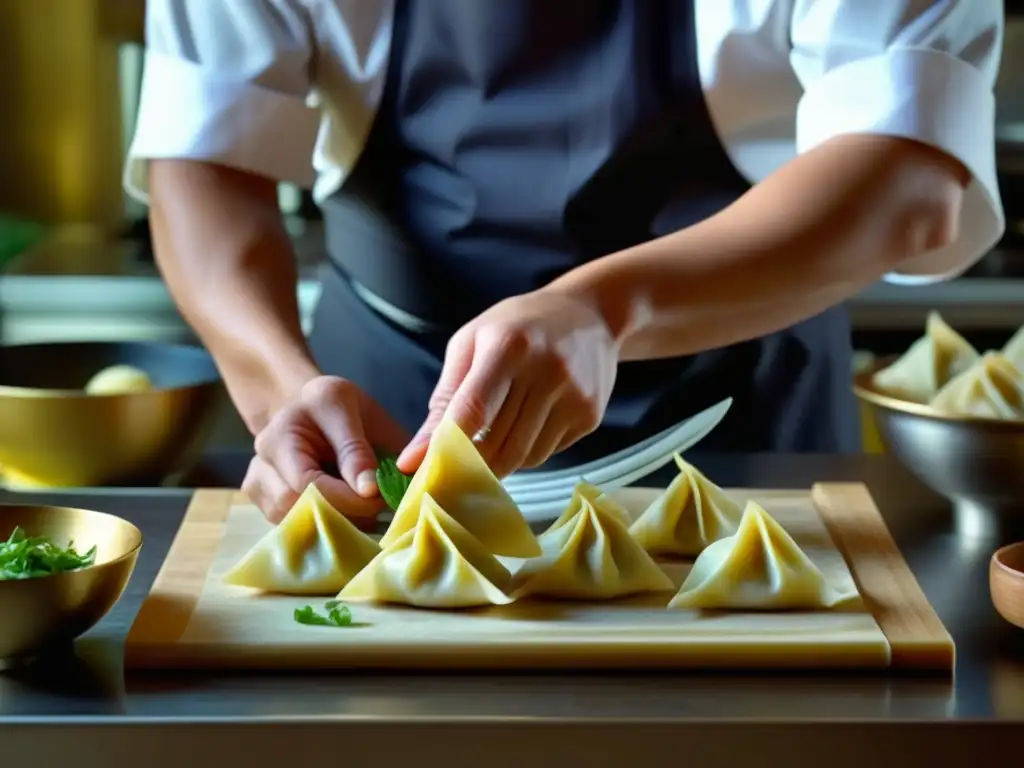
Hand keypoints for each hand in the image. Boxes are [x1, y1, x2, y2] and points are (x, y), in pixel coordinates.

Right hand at [243, 376, 409, 523]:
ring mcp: (258, 484)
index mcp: (281, 433)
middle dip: (341, 513)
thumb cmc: (335, 406)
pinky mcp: (263, 503)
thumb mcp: (351, 410)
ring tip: (358, 504)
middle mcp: (262, 461)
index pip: (307, 483)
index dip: (346, 499)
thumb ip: (357, 449)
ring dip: (332, 522)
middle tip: (374, 505)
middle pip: (295, 508)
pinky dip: (321, 524)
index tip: (379, 498)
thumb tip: (367, 491)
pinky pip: (292, 527)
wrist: (312, 408)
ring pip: (292, 523)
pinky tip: (342, 509)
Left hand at [397, 288, 618, 477]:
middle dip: (469, 463)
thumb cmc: (518, 327)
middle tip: (452, 470)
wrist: (590, 316)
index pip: (473, 411)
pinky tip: (524, 428)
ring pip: (522, 457)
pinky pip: (546, 454)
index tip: (425, 470)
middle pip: (497, 443)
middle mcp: (547, 371)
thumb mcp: (473, 343)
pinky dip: (525, 453)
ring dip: (498, 460)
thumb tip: (415, 455)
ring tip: (490, 441)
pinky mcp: (590, 416)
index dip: (446, 446)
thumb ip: (446, 397)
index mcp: (509, 346)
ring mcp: (574, 396)